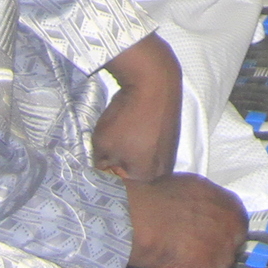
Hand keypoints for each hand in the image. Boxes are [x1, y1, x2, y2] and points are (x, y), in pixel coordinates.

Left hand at [92, 36, 181, 183]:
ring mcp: (170, 151)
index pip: (119, 187)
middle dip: (117, 165)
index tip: (95, 165)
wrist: (154, 81)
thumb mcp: (103, 145)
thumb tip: (98, 174)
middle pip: (133, 174)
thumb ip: (100, 166)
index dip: (104, 175)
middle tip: (104, 150)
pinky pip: (150, 145)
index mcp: (147, 178)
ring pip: (141, 159)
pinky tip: (130, 127)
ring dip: (128, 152)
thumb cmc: (127, 117)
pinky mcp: (172, 134)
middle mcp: (164, 169)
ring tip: (117, 136)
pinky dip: (139, 140)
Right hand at [124, 174, 247, 267]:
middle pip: (225, 255)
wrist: (145, 220)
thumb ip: (211, 206)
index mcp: (236, 217)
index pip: (235, 234)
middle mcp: (232, 244)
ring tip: (175, 262)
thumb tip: (208, 213)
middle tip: (188, 250)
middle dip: (209, 255)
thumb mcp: (199, 189)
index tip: (206, 239)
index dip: (218, 237)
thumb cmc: (166, 199)